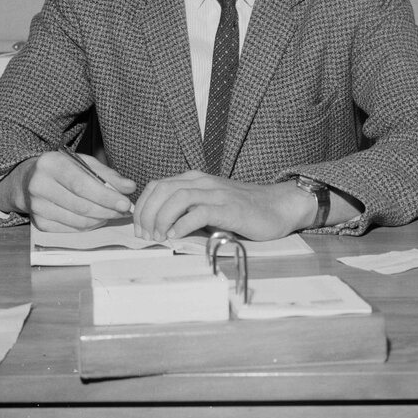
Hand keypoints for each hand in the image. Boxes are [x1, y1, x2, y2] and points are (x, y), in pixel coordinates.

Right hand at [0, 151, 135, 231]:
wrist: (28, 180)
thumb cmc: (61, 169)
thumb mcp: (83, 163)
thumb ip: (107, 174)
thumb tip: (129, 187)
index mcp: (50, 164)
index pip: (81, 184)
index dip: (105, 196)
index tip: (125, 203)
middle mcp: (39, 185)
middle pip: (81, 205)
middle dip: (108, 210)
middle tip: (125, 211)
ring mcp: (36, 207)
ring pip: (78, 221)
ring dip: (101, 219)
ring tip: (113, 213)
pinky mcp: (39, 223)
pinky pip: (72, 230)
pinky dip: (89, 226)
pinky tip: (97, 218)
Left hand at [132, 171, 315, 242]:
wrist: (278, 206)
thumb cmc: (243, 210)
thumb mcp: (210, 204)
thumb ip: (188, 210)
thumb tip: (160, 226)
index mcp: (195, 180)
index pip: (157, 185)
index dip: (143, 206)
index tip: (139, 228)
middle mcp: (203, 182)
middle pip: (163, 189)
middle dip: (147, 213)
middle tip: (146, 235)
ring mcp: (216, 193)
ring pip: (178, 197)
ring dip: (162, 218)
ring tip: (159, 236)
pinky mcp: (229, 208)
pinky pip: (200, 212)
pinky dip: (183, 224)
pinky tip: (176, 236)